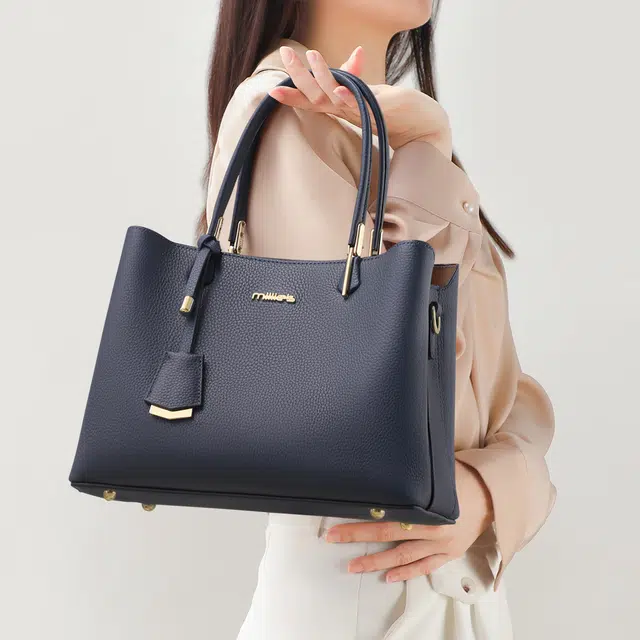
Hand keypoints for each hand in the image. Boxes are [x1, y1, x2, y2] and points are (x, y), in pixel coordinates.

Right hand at [269, 46, 451, 155]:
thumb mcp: (370, 90)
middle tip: (285, 54)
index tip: (272, 90)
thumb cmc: (396, 111)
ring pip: (335, 97)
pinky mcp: (381, 111)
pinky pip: (361, 105)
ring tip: (312, 56)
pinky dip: (349, 98)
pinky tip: (339, 91)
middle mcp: (347, 112)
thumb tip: (354, 52)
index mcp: (341, 108)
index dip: (293, 97)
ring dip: (322, 78)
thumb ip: (358, 76)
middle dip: (299, 76)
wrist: (424, 127)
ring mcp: (363, 112)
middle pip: (316, 96)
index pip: (312, 101)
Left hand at [323, 461, 493, 582]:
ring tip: (353, 566)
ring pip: (402, 556)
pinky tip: (387, 576)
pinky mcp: (448, 553)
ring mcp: (441, 545)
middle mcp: (434, 529)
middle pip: (389, 535)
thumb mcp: (439, 471)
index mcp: (430, 508)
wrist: (494, 495)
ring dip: (376, 562)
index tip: (341, 518)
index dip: (363, 518)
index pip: (388, 515)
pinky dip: (405, 573)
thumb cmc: (465, 478)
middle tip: (334, 538)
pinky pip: (423, 567)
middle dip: (359, 537)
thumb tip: (387, 462)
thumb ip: (416, 474)